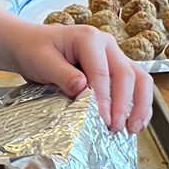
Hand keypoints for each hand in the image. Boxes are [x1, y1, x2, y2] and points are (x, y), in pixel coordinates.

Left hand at [6, 22, 152, 135]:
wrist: (29, 44)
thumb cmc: (34, 50)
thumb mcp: (42, 61)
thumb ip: (62, 74)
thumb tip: (82, 89)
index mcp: (89, 38)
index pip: (101, 72)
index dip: (104, 98)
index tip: (102, 120)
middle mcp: (107, 45)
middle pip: (126, 74)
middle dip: (123, 104)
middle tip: (116, 128)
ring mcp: (114, 56)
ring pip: (138, 79)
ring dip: (140, 105)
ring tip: (132, 129)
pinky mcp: (115, 69)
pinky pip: (136, 85)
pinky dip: (139, 104)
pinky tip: (136, 123)